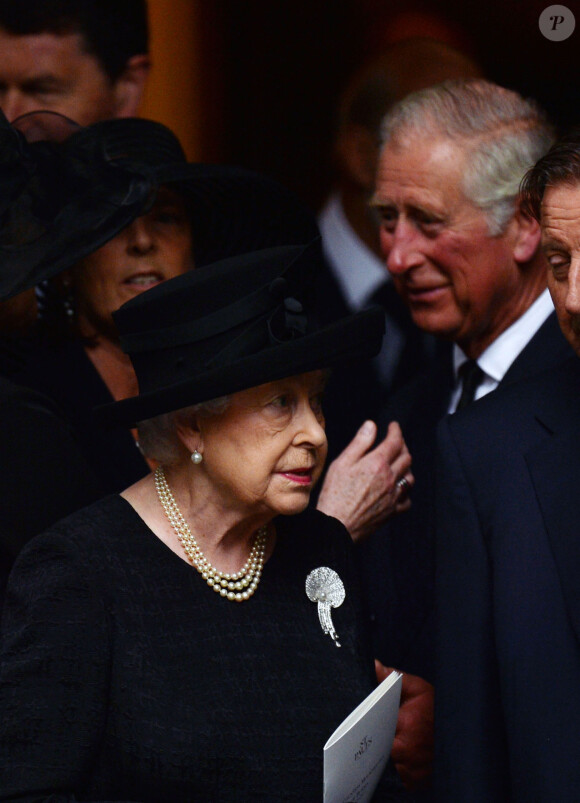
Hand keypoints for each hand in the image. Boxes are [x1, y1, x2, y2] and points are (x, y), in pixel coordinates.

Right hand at [316, 420, 412, 541]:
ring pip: (410, 477)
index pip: (395, 441)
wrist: (337, 525)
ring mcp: (393, 496)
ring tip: (398, 464)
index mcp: (377, 464)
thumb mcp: (342, 463)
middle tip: (395, 442)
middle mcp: (390, 478)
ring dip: (406, 468)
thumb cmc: (335, 494)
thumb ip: (360, 443)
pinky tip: (397, 489)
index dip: (396, 431)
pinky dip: (405, 491)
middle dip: (402, 446)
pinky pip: (407, 499)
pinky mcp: (392, 511)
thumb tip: (371, 425)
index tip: (393, 426)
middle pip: (406, 457)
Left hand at [376, 661, 433, 791]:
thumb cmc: (438, 710)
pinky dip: (397, 771)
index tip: (363, 722)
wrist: (462, 733)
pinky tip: (400, 759)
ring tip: (388, 745)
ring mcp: (412, 771)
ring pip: (386, 766)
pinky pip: (398, 779)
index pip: (374, 727)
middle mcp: (407, 751)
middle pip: (377, 748)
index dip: (368, 725)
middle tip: (376, 733)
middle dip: (376, 742)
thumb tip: (374, 665)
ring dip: (385, 758)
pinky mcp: (416, 784)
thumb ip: (394, 678)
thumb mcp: (418, 689)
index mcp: (405, 725)